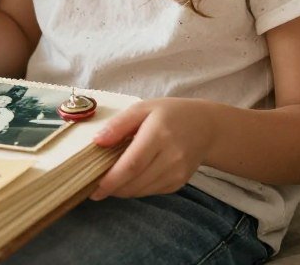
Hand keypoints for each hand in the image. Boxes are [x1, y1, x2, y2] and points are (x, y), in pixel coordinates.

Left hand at [89, 98, 214, 199]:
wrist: (206, 127)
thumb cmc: (170, 114)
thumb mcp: (142, 108)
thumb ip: (119, 124)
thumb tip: (97, 141)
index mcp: (159, 134)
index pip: (132, 164)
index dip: (111, 179)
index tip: (93, 186)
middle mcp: (171, 157)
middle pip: (135, 181)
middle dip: (111, 188)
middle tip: (93, 187)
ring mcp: (177, 173)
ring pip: (142, 190)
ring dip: (121, 190)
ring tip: (107, 183)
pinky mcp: (179, 183)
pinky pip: (151, 191)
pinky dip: (135, 189)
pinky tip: (127, 179)